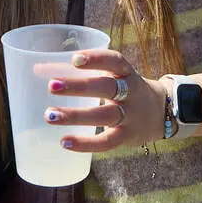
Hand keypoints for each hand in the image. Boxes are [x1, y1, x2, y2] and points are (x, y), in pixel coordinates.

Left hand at [44, 50, 166, 152]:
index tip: (74, 59)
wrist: (164, 112)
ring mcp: (131, 116)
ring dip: (76, 115)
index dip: (96, 59)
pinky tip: (64, 141)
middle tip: (51, 85)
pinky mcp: (128, 136)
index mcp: (127, 73)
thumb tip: (37, 70)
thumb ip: (79, 73)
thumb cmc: (126, 90)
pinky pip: (107, 141)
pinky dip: (86, 143)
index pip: (115, 61)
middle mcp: (132, 93)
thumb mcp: (111, 76)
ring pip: (104, 115)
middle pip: (107, 88)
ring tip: (50, 115)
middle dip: (79, 86)